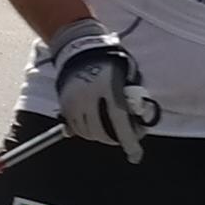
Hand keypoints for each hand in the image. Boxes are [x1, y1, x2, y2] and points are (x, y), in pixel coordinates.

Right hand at [48, 35, 159, 161]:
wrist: (79, 49)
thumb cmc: (109, 61)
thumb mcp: (126, 75)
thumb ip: (132, 97)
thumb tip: (139, 118)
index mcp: (107, 88)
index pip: (119, 122)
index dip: (129, 141)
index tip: (136, 155)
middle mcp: (88, 98)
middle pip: (102, 132)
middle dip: (116, 139)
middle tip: (125, 136)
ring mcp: (74, 103)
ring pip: (89, 133)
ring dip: (101, 135)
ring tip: (110, 129)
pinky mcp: (64, 105)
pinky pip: (76, 128)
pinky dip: (87, 131)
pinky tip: (96, 124)